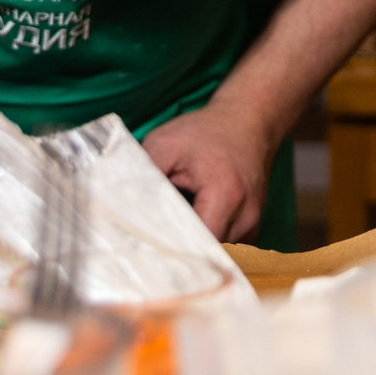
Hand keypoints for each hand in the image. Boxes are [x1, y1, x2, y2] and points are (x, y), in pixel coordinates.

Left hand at [141, 101, 280, 241]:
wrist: (248, 120)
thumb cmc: (205, 131)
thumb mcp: (165, 143)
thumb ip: (144, 175)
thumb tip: (123, 207)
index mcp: (224, 194)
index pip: (197, 245)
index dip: (170, 248)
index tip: (147, 246)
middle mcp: (245, 215)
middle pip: (206, 254)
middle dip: (180, 249)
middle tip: (154, 239)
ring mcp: (253, 224)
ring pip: (216, 253)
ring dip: (194, 245)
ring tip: (176, 222)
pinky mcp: (253, 227)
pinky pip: (226, 246)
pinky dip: (207, 238)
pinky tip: (195, 219)